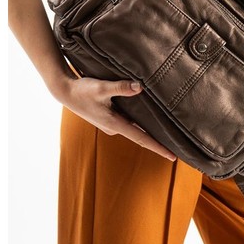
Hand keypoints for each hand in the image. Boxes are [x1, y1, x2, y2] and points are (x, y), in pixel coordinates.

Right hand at [55, 75, 176, 160]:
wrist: (65, 91)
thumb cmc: (82, 90)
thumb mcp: (101, 88)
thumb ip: (121, 87)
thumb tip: (140, 87)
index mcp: (115, 124)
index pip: (142, 139)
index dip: (158, 148)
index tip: (173, 156)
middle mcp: (114, 127)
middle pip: (141, 135)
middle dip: (158, 140)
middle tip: (178, 145)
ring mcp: (111, 123)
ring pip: (135, 127)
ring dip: (149, 129)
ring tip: (169, 130)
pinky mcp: (109, 117)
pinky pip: (129, 120)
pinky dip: (140, 120)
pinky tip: (149, 114)